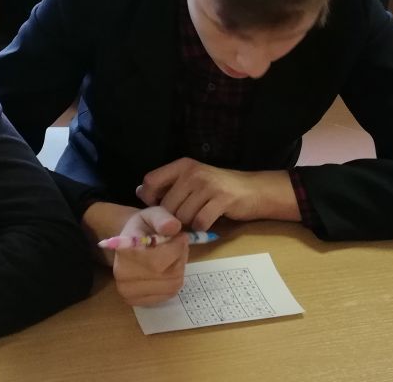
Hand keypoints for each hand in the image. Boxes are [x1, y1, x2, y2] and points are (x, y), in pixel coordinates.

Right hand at [111, 207, 186, 305]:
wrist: (128, 242)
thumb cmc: (143, 227)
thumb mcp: (153, 214)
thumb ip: (163, 219)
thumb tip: (173, 227)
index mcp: (124, 252)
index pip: (158, 261)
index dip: (176, 248)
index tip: (181, 236)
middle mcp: (123, 275)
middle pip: (169, 274)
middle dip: (180, 257)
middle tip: (178, 245)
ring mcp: (128, 292)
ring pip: (172, 285)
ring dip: (179, 269)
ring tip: (173, 256)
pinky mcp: (136, 302)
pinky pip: (169, 294)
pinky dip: (173, 281)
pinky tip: (167, 270)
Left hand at [137, 158, 296, 230]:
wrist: (252, 190)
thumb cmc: (218, 188)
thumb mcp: (191, 180)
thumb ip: (168, 185)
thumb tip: (139, 191)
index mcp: (182, 165)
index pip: (151, 181)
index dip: (150, 199)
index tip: (160, 208)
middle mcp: (193, 172)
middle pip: (167, 206)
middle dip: (173, 217)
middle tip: (187, 216)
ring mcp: (208, 185)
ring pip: (182, 216)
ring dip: (189, 223)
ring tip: (200, 215)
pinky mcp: (222, 200)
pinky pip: (200, 222)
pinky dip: (202, 227)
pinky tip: (209, 220)